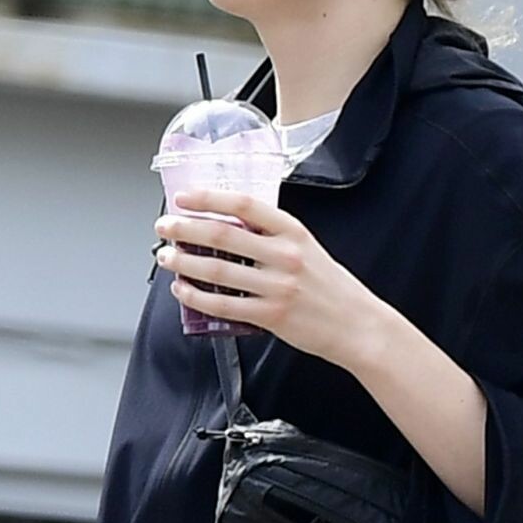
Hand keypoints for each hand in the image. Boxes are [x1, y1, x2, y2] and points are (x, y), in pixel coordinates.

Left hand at [154, 187, 383, 368]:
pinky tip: (183, 290)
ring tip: (166, 257)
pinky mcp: (271, 316)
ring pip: (217, 270)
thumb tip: (229, 228)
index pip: (245, 204)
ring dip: (184, 262)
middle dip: (186, 228)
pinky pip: (223, 305)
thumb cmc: (331, 288)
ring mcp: (277, 287)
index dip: (209, 197)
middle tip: (165, 226)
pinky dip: (196, 297)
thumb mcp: (308, 248)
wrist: (357, 325)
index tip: (184, 197)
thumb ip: (273, 237)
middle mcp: (285, 256)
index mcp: (294, 232)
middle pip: (223, 234)